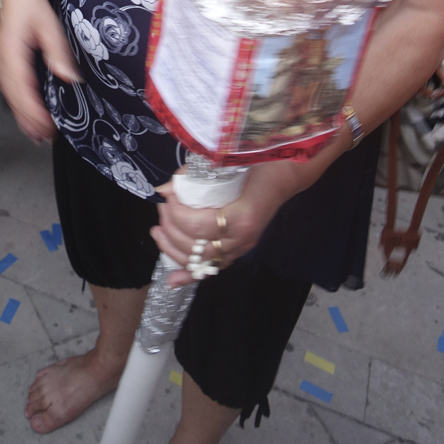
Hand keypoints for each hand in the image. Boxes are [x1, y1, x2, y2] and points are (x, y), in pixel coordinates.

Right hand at [0, 0, 80, 143]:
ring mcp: (0, 59)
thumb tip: (69, 78)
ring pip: (8, 93)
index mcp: (11, 50)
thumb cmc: (32, 3)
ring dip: (21, 114)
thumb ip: (58, 53)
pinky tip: (27, 113)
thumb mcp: (50, 26)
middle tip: (43, 137)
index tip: (46, 124)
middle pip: (12, 95)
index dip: (32, 109)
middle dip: (27, 118)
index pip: (21, 86)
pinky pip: (8, 87)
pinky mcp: (3, 59)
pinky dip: (17, 103)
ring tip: (35, 133)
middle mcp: (2, 58)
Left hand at [150, 160, 304, 286]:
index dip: (176, 212)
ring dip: (172, 249)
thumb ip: (194, 175)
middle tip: (162, 207)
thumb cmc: (259, 163)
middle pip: (196, 246)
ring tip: (158, 231)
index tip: (168, 194)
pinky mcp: (239, 250)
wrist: (285, 173)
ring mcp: (242, 247)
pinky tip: (172, 280)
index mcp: (242, 217)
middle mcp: (243, 238)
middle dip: (170, 227)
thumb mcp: (227, 163)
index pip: (198, 226)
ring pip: (201, 262)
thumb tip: (165, 189)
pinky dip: (190, 275)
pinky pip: (213, 268)